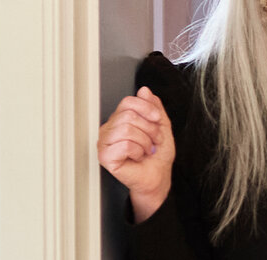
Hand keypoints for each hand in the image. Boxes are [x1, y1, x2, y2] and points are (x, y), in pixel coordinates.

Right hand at [97, 86, 175, 221]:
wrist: (158, 175)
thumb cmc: (157, 154)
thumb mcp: (162, 125)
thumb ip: (154, 107)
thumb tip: (144, 91)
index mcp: (121, 119)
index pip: (128, 101)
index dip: (147, 109)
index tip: (157, 120)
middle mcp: (110, 128)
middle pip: (129, 116)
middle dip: (149, 129)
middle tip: (153, 141)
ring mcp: (105, 142)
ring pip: (126, 129)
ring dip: (145, 141)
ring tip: (146, 149)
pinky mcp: (104, 156)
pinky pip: (124, 145)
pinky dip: (138, 151)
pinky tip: (137, 156)